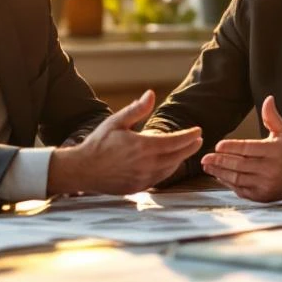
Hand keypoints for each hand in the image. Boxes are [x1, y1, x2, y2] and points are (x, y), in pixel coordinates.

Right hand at [48, 90, 202, 195]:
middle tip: (198, 140)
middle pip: (178, 156)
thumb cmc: (98, 143)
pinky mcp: (138, 187)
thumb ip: (136, 109)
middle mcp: (146, 164)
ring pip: (170, 169)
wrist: (82, 169)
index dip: (190, 136)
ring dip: (180, 159)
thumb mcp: (116, 122)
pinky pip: (160, 179)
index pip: (175, 141)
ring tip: (185, 150)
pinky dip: (168, 170)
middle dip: (190, 147)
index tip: (198, 130)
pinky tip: (168, 164)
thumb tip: (151, 94)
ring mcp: (143, 178)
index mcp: (143, 146)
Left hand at [201, 95, 281, 201]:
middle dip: (220, 161)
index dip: (232, 147)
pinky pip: (241, 190)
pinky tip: (218, 175)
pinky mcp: (262, 196)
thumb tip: (268, 98)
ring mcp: (266, 184)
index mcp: (274, 151)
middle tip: (205, 157)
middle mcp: (270, 169)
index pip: (248, 149)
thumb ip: (272, 117)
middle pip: (240, 165)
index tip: (218, 145)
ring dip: (220, 172)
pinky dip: (228, 183)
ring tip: (207, 166)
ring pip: (238, 178)